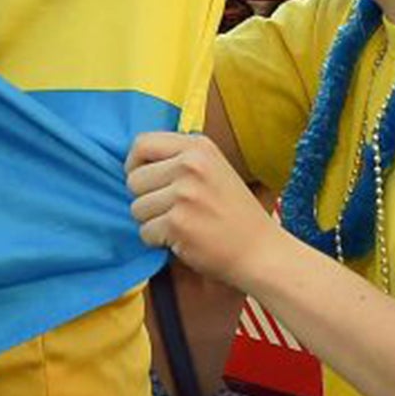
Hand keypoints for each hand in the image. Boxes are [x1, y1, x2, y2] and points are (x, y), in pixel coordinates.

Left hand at [126, 131, 279, 286]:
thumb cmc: (233, 213)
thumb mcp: (213, 169)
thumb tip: (133, 163)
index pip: (142, 143)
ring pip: (136, 207)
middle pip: (134, 179)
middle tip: (173, 211)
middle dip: (146, 199)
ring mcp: (184, 194)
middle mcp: (190, 164)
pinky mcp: (178, 223)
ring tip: (183, 225)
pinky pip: (145, 232)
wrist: (262, 251)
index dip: (135, 165)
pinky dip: (159, 241)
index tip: (146, 182)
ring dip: (152, 222)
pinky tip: (184, 240)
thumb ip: (178, 160)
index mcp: (198, 146)